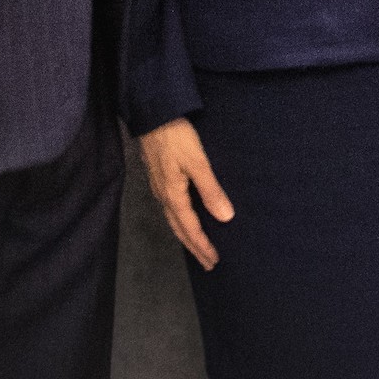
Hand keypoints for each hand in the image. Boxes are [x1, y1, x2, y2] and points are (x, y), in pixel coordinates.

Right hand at [138, 117, 233, 267]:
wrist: (152, 116)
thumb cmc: (176, 137)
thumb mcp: (197, 162)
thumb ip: (210, 190)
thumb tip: (225, 217)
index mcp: (173, 196)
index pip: (190, 229)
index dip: (203, 246)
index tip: (214, 261)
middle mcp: (164, 196)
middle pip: (180, 230)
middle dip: (194, 247)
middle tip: (209, 263)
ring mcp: (159, 188)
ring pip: (173, 221)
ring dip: (187, 236)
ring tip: (198, 248)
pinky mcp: (159, 179)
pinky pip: (171, 209)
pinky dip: (180, 222)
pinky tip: (186, 219)